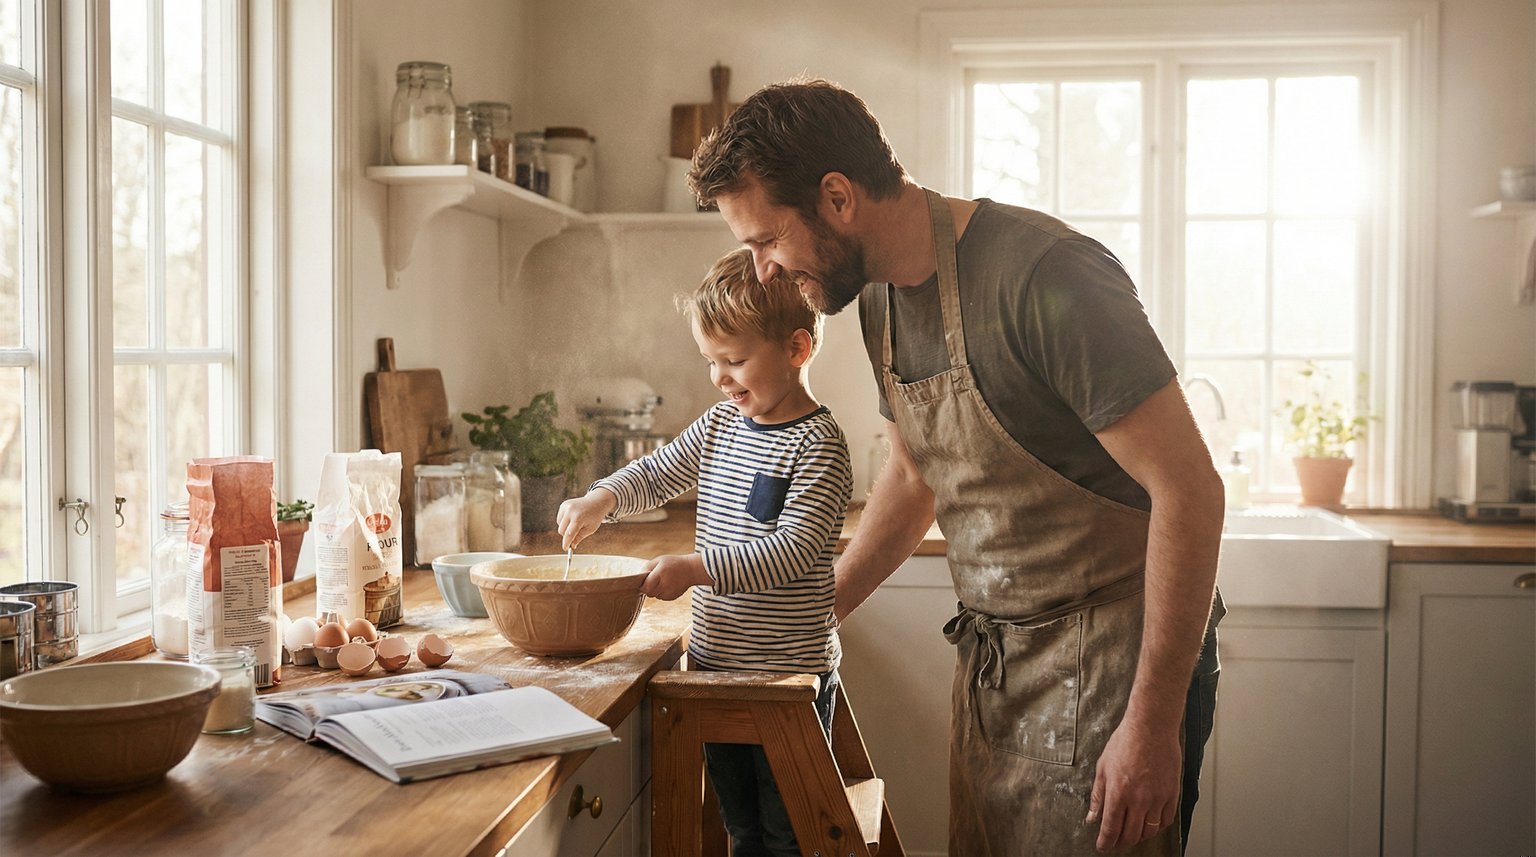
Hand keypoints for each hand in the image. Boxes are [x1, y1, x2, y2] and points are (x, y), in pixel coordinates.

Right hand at [556, 489, 615, 550]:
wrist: (596, 502)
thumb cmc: (595, 517)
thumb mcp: (590, 529)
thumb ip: (579, 537)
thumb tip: (572, 546)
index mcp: (579, 518)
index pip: (569, 534)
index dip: (566, 543)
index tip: (565, 548)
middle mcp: (570, 511)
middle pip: (562, 531)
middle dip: (567, 535)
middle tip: (575, 535)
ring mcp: (566, 507)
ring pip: (559, 525)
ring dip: (565, 528)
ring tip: (576, 524)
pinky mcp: (563, 505)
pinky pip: (559, 519)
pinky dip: (564, 522)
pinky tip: (573, 518)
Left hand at [639, 554, 708, 600]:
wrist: (691, 570)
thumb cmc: (674, 563)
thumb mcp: (660, 560)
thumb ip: (647, 567)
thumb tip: (639, 576)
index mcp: (660, 574)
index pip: (645, 587)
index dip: (642, 585)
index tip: (642, 582)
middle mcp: (665, 585)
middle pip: (649, 593)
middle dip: (648, 588)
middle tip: (653, 580)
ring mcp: (669, 592)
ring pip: (655, 596)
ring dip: (655, 590)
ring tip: (662, 581)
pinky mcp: (673, 597)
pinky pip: (662, 597)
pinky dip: (662, 592)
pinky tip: (667, 585)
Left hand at [1084, 717, 1179, 851]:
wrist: (1151, 727)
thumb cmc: (1125, 742)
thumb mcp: (1103, 767)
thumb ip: (1097, 796)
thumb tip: (1092, 817)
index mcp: (1118, 793)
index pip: (1111, 828)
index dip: (1106, 842)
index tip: (1103, 847)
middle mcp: (1138, 799)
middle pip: (1131, 835)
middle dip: (1121, 843)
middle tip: (1116, 842)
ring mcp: (1157, 798)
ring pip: (1149, 831)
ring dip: (1139, 837)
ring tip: (1132, 833)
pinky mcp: (1172, 794)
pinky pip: (1166, 820)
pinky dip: (1157, 827)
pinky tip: (1150, 823)